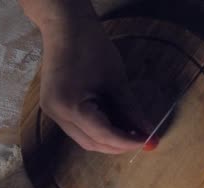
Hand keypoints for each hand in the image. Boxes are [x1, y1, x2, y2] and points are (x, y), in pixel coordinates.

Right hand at [23, 0, 144, 153]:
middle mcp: (57, 115)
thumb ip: (132, 111)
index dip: (129, 142)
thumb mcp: (116, 81)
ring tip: (132, 132)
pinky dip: (99, 130)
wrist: (66, 26)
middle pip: (92, 143)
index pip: (104, 135)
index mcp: (70, 106)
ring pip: (85, 139)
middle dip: (119, 145)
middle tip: (143, 139)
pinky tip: (117, 124)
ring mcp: (53, 112)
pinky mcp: (56, 107)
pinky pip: (79, 128)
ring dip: (109, 139)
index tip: (150, 141)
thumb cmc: (91, 48)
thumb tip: (149, 132)